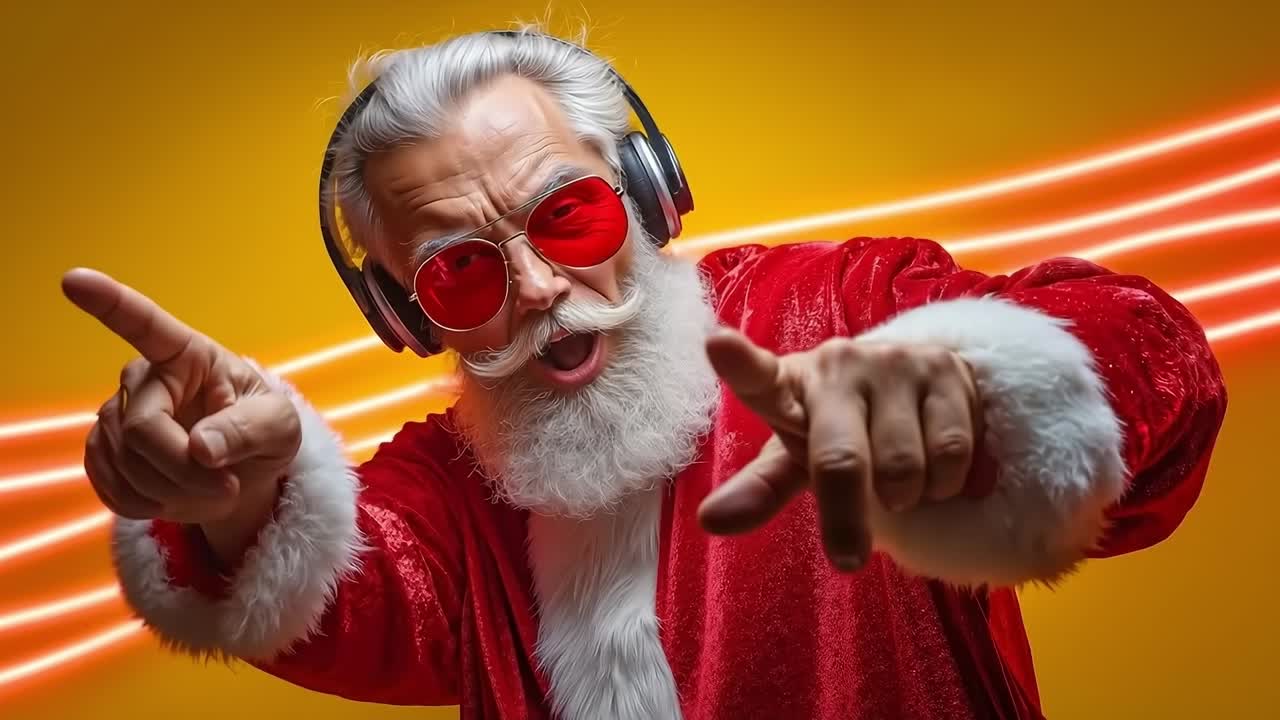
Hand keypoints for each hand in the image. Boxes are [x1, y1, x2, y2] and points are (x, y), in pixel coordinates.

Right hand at [63, 269, 300, 526]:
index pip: (146, 325)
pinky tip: (173, 500)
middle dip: (185, 470)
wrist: (244, 471)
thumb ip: (249, 430)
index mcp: (188, 355)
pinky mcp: (104, 452)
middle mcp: (144, 378)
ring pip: (126, 464)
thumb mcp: (280, 427)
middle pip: (143, 429)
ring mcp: (117, 415)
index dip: (109, 302)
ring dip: (174, 493)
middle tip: (228, 487)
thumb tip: (201, 449)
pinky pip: (110, 487)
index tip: (75, 280)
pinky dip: (149, 506)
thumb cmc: (264, 432)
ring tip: (210, 489)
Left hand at [697, 327, 984, 571]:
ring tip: (901, 482)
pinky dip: (946, 483)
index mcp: (790, 386)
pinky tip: (936, 469)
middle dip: (846, 518)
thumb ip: (759, 488)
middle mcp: (838, 364)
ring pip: (904, 467)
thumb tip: (709, 521)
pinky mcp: (945, 369)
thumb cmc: (839, 427)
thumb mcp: (797, 456)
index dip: (739, 363)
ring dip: (907, 496)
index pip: (759, 377)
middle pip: (840, 461)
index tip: (717, 345)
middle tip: (849, 556)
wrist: (915, 382)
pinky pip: (950, 454)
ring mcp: (893, 362)